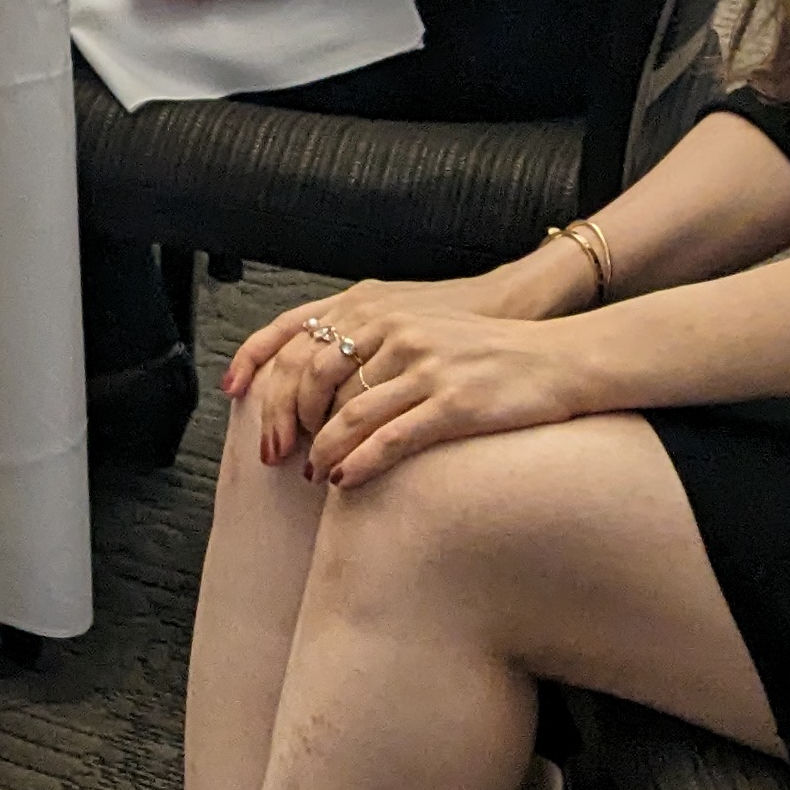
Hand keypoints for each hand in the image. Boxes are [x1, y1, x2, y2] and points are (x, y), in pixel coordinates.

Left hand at [225, 272, 561, 474]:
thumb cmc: (481, 347)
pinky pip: (393, 437)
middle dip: (286, 419)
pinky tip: (347, 480)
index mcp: (377, 310)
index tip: (234, 396)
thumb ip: (368, 338)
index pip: (296, 334)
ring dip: (322, 449)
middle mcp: (394, 332)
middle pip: (313, 377)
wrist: (555, 357)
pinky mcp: (454, 402)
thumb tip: (319, 371)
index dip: (259, 366)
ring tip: (311, 474)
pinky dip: (362, 462)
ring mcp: (424, 366)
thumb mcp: (416, 323)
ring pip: (349, 413)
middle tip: (273, 454)